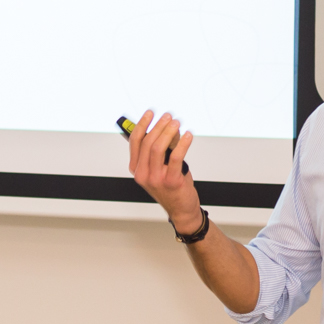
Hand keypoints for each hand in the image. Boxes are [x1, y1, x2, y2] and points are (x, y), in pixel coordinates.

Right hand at [128, 109, 202, 233]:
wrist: (181, 209)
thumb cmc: (170, 188)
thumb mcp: (161, 168)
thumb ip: (163, 149)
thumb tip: (169, 128)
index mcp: (137, 169)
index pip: (135, 142)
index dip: (142, 125)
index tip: (150, 114)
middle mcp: (143, 174)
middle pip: (147, 143)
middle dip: (158, 126)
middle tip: (168, 117)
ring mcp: (156, 178)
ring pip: (158, 148)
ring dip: (168, 132)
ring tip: (176, 123)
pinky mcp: (171, 181)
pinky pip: (176, 157)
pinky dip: (183, 143)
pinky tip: (188, 136)